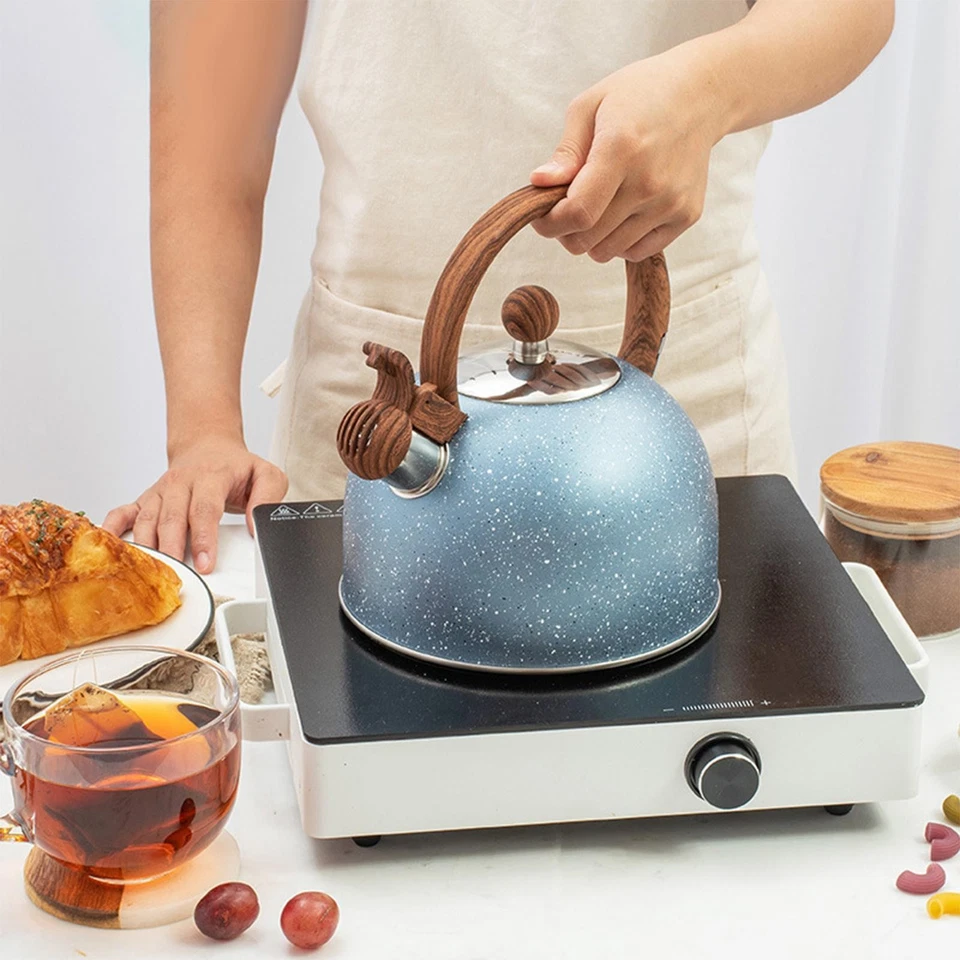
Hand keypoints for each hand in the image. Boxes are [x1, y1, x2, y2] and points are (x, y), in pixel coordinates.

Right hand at [103, 435, 287, 572]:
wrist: (208, 446)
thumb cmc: (235, 467)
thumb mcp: (266, 474)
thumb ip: (268, 498)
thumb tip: (257, 526)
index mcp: (210, 477)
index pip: (204, 509)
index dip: (203, 538)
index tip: (204, 563)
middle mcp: (180, 483)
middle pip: (171, 519)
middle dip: (172, 550)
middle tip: (175, 576)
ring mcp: (160, 491)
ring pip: (146, 520)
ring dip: (145, 547)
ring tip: (147, 573)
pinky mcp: (146, 499)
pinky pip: (123, 512)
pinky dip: (112, 529)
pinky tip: (108, 546)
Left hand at [530, 44, 726, 262]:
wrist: (700, 96)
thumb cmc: (638, 96)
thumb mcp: (590, 106)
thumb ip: (565, 152)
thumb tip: (540, 183)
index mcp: (621, 149)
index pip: (577, 212)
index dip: (550, 224)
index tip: (541, 217)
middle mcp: (649, 181)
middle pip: (588, 239)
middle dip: (565, 232)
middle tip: (566, 211)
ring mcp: (671, 202)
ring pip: (609, 251)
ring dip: (592, 238)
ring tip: (596, 207)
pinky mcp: (686, 216)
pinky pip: (636, 252)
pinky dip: (620, 242)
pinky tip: (621, 214)